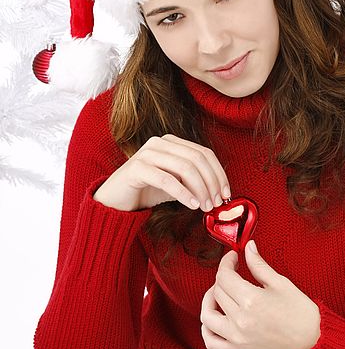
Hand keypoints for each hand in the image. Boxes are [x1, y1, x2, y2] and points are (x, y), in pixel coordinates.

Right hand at [93, 134, 229, 211]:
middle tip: (217, 203)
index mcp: (171, 142)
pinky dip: (183, 193)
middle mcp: (160, 143)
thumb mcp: (175, 183)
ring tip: (205, 206)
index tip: (227, 193)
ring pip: (185, 168)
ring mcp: (147, 153)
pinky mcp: (136, 168)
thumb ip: (193, 181)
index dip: (219, 173)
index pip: (204, 153)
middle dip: (212, 182)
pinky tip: (192, 205)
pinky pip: (167, 179)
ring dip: (200, 189)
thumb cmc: (146, 190)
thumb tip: (219, 191)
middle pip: (197, 159)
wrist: (114, 200)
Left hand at [200, 240, 319, 348]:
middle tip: (233, 272)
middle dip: (222, 277)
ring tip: (220, 293)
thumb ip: (258, 265)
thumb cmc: (300, 312)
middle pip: (217, 292)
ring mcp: (237, 338)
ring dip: (209, 300)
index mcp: (251, 300)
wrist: (312, 342)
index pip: (225, 276)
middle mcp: (240, 321)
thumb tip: (248, 247)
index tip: (233, 258)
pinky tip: (214, 317)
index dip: (226, 262)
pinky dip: (206, 329)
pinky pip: (211, 342)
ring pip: (207, 316)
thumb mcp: (280, 283)